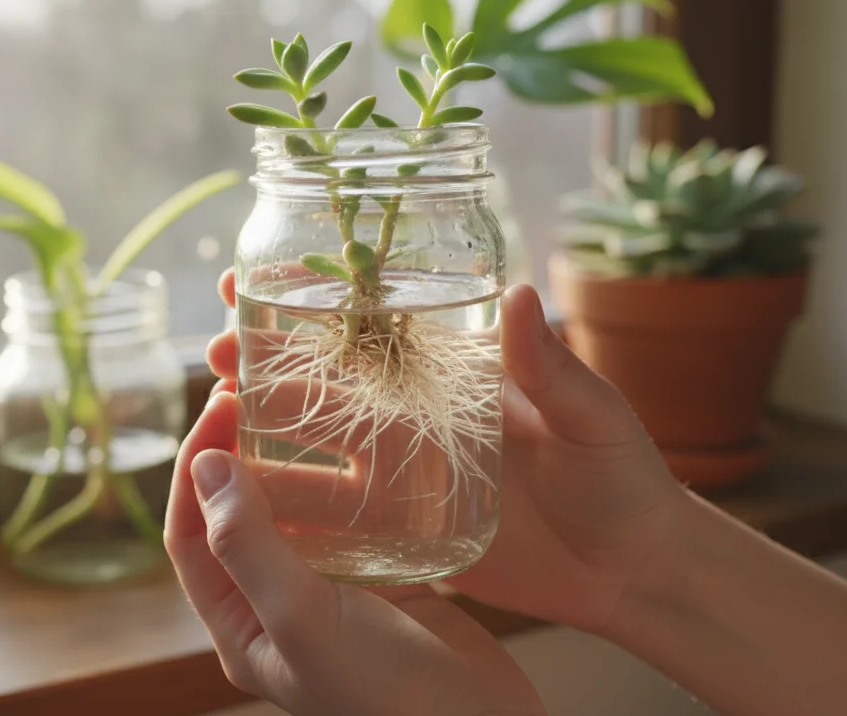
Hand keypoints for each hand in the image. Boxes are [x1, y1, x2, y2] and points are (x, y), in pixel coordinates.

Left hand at [165, 393, 545, 715]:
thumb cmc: (386, 692)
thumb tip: (205, 466)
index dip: (195, 467)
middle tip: (254, 389)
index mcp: (238, 626)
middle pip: (238, 515)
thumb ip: (248, 545)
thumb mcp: (302, 619)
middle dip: (238, 451)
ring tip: (301, 403)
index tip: (220, 405)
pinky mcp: (382, 583)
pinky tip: (360, 444)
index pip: (190, 534)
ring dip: (292, 459)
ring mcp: (330, 595)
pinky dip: (348, 481)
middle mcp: (275, 609)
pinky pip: (349, 521)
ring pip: (295, 512)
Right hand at [207, 270, 688, 633]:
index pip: (376, 322)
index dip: (319, 297)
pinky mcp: (406, 526)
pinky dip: (292, 496)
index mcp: (460, 371)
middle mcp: (422, 413)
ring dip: (266, 421)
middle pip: (329, 376)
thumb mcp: (593, 417)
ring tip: (216, 409)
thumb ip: (552, 367)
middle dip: (268, 357)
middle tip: (214, 349)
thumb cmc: (623, 480)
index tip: (258, 276)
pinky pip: (339, 508)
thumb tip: (518, 290)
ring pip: (321, 437)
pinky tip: (245, 489)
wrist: (631, 571)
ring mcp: (409, 470)